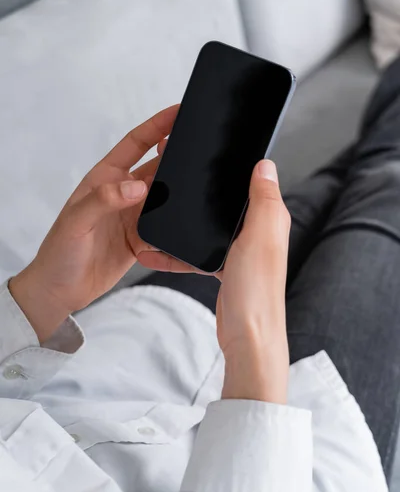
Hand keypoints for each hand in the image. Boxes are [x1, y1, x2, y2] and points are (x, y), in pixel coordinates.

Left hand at [10, 105, 178, 341]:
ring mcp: (134, 216)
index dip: (156, 126)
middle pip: (156, 168)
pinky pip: (166, 226)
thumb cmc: (60, 251)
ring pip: (166, 196)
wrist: (61, 290)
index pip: (135, 144)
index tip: (178, 112)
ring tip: (203, 183)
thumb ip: (104, 200)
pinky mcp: (142, 239)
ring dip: (181, 191)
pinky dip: (177, 223)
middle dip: (177, 156)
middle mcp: (123, 193)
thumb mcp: (76, 221)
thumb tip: (138, 187)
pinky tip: (190, 219)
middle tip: (201, 147)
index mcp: (105, 179)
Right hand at [139, 159, 290, 402]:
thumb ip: (263, 200)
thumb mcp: (260, 237)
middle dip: (204, 194)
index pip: (253, 184)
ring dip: (185, 224)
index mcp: (269, 220)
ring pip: (208, 228)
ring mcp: (239, 252)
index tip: (212, 155)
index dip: (235, 169)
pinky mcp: (225, 269)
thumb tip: (265, 165)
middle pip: (226, 204)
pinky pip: (197, 253)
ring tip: (158, 216)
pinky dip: (177, 253)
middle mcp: (256, 233)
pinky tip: (154, 252)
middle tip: (177, 181)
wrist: (248, 336)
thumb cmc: (257, 291)